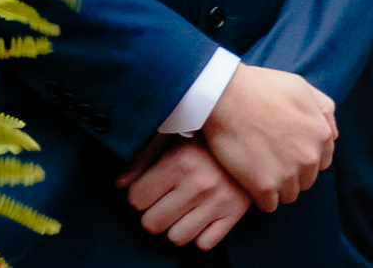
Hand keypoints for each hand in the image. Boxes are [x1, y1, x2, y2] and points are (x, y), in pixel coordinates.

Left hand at [118, 135, 250, 248]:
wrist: (253, 129)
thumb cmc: (206, 132)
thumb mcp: (172, 134)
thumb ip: (143, 158)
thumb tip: (120, 185)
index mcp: (180, 161)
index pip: (136, 199)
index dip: (140, 193)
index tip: (151, 184)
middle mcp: (199, 184)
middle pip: (151, 223)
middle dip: (154, 212)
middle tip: (166, 197)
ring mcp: (219, 201)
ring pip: (176, 238)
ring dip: (176, 225)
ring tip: (184, 207)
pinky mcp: (236, 213)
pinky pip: (205, 243)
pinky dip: (200, 233)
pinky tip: (202, 214)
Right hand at [200, 65, 336, 212]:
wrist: (226, 96)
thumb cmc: (263, 88)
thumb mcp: (303, 88)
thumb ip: (324, 111)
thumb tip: (333, 135)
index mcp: (321, 134)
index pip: (323, 161)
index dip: (305, 158)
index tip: (288, 153)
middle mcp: (310, 157)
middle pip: (307, 180)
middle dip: (293, 173)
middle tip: (272, 161)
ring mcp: (288, 174)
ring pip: (289, 194)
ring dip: (278, 188)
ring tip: (261, 172)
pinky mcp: (263, 187)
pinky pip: (269, 205)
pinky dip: (262, 198)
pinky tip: (252, 183)